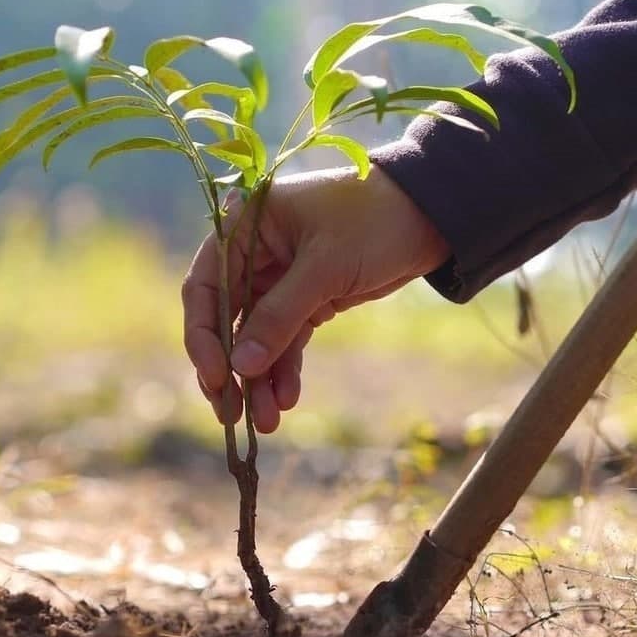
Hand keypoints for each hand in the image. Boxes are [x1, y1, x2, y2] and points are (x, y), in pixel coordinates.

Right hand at [182, 165, 449, 432]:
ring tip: (267, 421)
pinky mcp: (308, 299)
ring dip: (259, 379)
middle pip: (226, 319)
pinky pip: (286, 340)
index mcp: (245, 226)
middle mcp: (255, 253)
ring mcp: (280, 279)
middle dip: (231, 368)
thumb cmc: (374, 220)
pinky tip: (287, 399)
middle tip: (230, 414)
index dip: (204, 336)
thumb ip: (280, 316)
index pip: (206, 286)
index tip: (217, 377)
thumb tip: (240, 367)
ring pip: (257, 337)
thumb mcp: (325, 267)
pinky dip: (284, 370)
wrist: (432, 215)